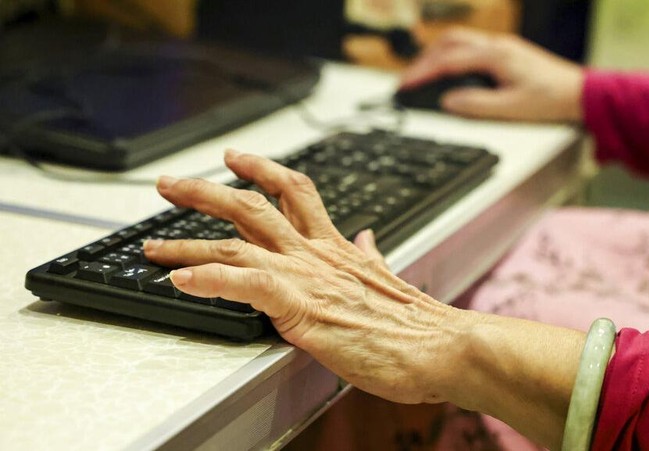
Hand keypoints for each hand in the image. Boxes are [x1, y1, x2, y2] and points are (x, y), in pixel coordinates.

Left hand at [143, 150, 470, 404]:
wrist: (439, 346)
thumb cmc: (417, 324)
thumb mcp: (389, 278)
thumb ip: (371, 256)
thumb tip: (368, 239)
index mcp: (338, 247)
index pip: (296, 192)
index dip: (263, 169)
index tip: (239, 159)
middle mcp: (318, 253)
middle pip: (255, 204)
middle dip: (208, 191)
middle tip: (172, 185)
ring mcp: (307, 276)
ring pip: (238, 241)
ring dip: (188, 240)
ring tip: (153, 244)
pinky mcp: (301, 305)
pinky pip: (244, 283)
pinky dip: (207, 278)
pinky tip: (178, 281)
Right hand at [400, 28, 584, 122]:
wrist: (581, 93)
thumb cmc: (553, 99)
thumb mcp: (512, 109)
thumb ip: (476, 104)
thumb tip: (447, 101)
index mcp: (496, 55)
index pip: (449, 60)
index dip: (423, 73)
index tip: (405, 86)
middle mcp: (497, 45)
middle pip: (449, 42)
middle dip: (423, 60)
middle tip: (407, 81)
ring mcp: (502, 46)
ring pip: (458, 41)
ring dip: (436, 55)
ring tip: (421, 75)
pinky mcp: (506, 53)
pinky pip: (470, 47)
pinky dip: (451, 56)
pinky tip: (447, 72)